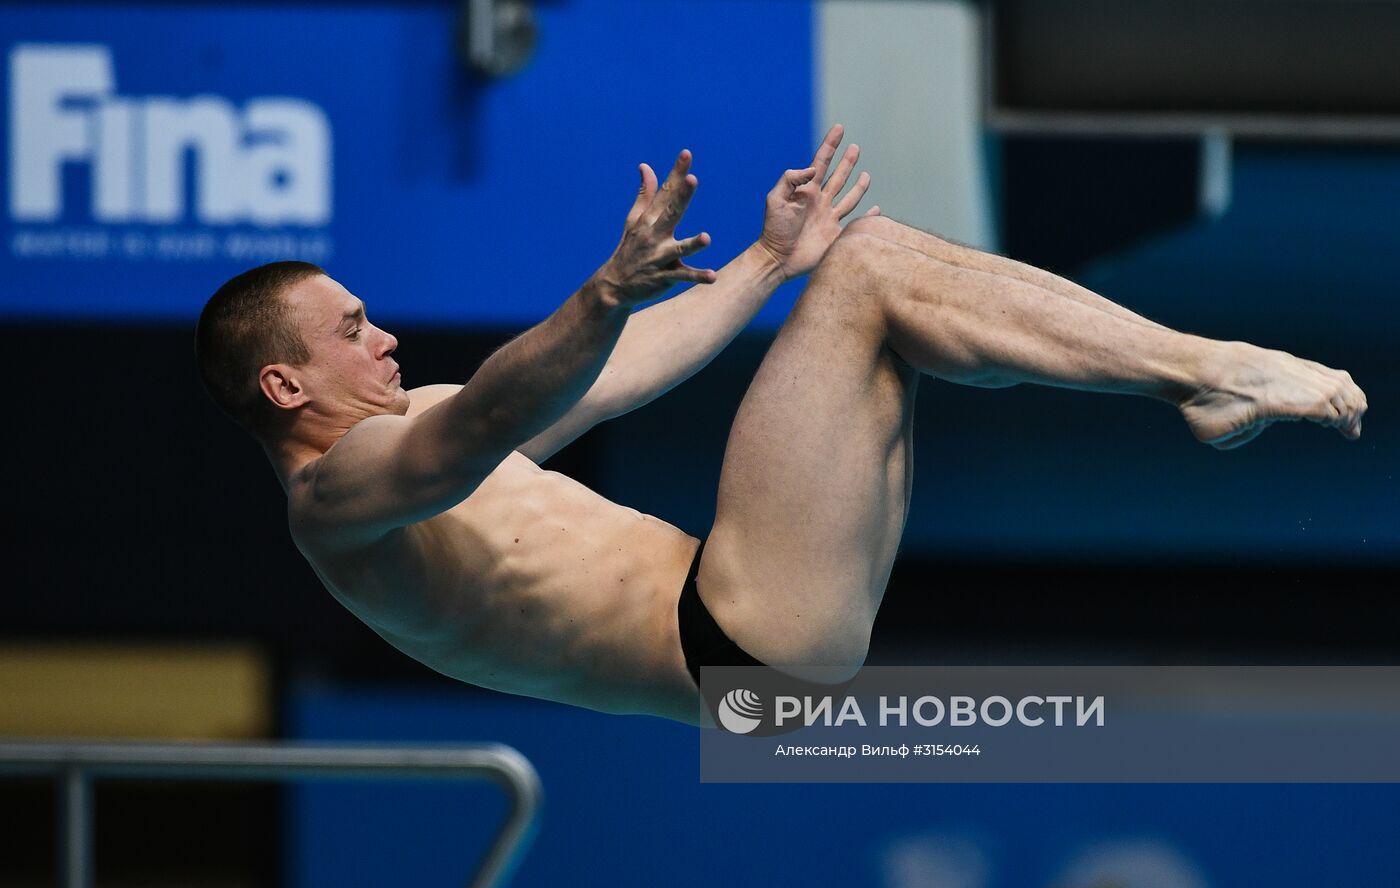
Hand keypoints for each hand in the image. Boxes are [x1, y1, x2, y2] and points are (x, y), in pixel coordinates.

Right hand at [596, 150, 716, 307]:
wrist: (614, 286)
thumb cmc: (629, 249)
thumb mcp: (634, 220)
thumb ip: (645, 193)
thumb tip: (645, 165)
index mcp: (649, 219)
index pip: (665, 192)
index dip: (676, 173)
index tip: (686, 154)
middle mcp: (654, 235)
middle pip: (671, 212)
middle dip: (682, 196)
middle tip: (692, 179)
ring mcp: (659, 257)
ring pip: (679, 249)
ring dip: (693, 244)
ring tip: (706, 238)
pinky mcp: (664, 277)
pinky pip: (683, 276)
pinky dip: (697, 277)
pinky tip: (713, 276)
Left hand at [757, 124, 877, 279]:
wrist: (778, 258)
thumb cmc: (774, 228)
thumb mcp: (775, 199)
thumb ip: (790, 180)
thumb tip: (811, 169)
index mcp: (807, 190)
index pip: (821, 162)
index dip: (830, 145)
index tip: (839, 128)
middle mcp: (820, 201)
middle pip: (838, 177)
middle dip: (846, 162)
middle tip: (854, 147)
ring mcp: (829, 218)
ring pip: (849, 197)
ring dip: (858, 186)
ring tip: (866, 175)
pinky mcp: (836, 235)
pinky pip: (855, 223)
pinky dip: (868, 217)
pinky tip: (876, 211)